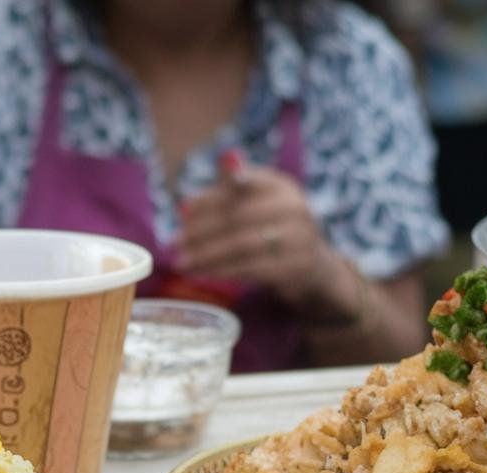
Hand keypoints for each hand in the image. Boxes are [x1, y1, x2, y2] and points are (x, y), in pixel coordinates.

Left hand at [175, 151, 336, 304]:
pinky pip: (251, 269)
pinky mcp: (295, 267)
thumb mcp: (255, 204)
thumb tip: (186, 206)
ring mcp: (298, 237)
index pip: (239, 184)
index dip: (210, 197)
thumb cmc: (272, 229)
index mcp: (280, 185)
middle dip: (201, 230)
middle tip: (174, 242)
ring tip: (181, 262)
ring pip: (241, 245)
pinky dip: (222, 271)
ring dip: (206, 255)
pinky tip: (202, 273)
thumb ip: (224, 199)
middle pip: (237, 216)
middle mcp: (293, 207)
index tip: (183, 210)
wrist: (312, 265)